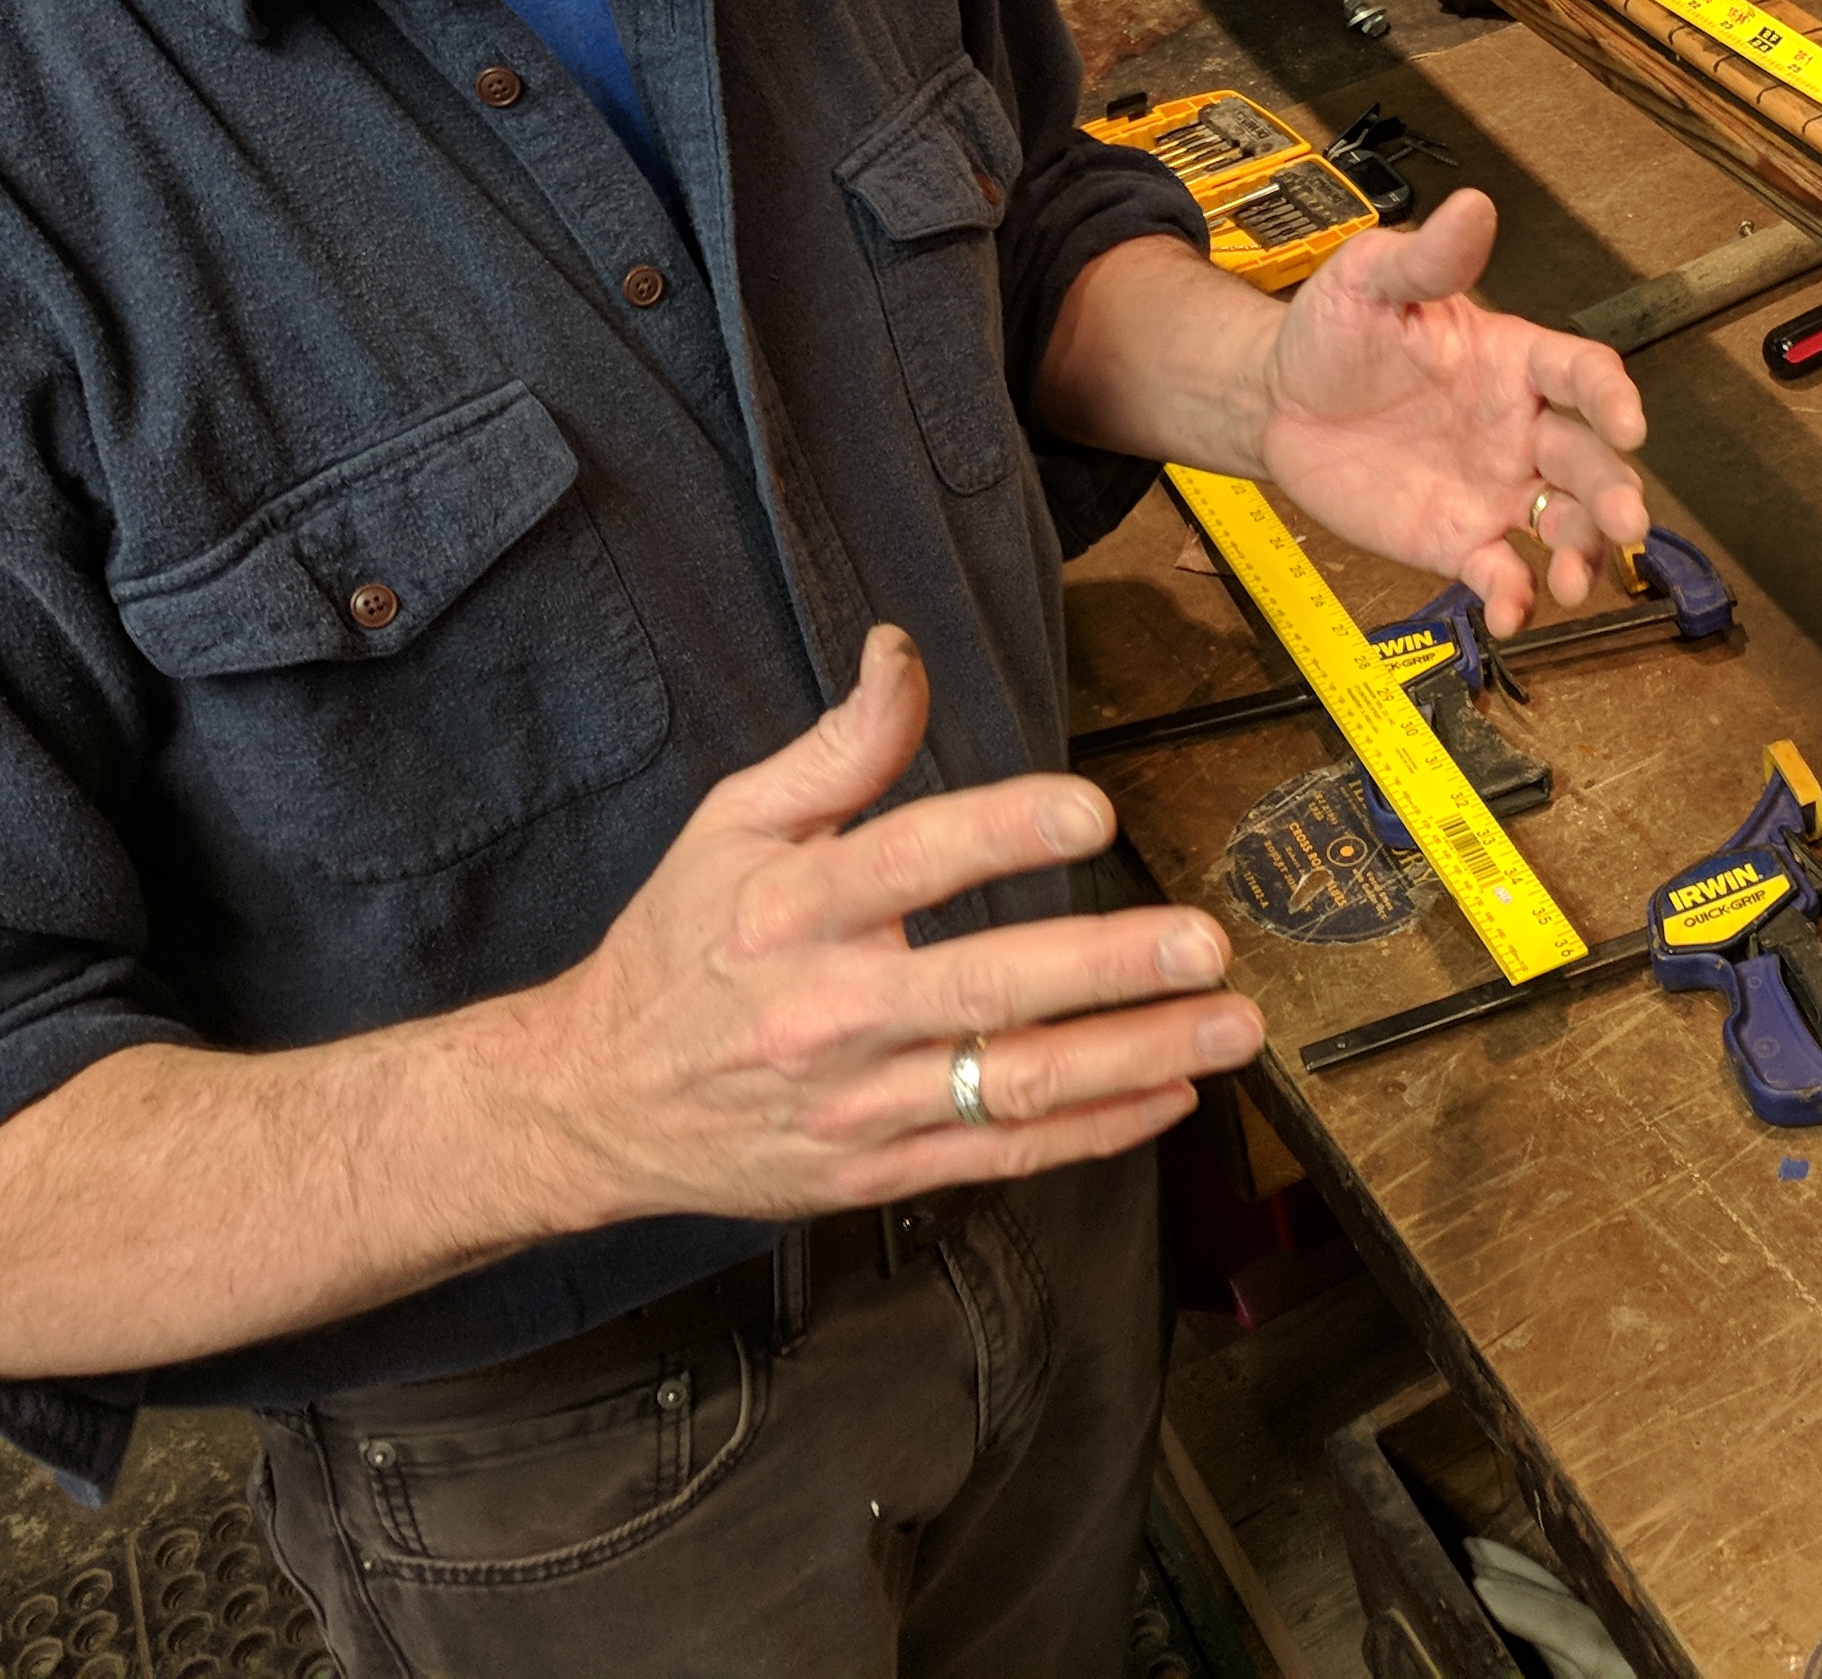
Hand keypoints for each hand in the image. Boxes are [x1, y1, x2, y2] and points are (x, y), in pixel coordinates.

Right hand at [507, 625, 1263, 1224]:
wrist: (594, 1101)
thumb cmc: (677, 949)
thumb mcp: (731, 823)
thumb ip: (837, 747)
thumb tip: (902, 652)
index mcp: (790, 907)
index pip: (909, 859)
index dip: (1003, 831)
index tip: (1095, 809)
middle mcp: (829, 1009)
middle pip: (984, 987)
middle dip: (1108, 968)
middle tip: (1204, 943)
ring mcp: (856, 1102)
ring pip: (1010, 1084)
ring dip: (1133, 1057)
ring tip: (1228, 1026)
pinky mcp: (875, 1170)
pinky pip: (1000, 1155)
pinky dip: (1092, 1132)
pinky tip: (1169, 1095)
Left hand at [1255, 187, 1649, 632]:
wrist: (1277, 400)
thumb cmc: (1332, 331)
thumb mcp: (1371, 279)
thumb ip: (1429, 258)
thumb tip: (1474, 206)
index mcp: (1513, 360)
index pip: (1584, 375)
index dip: (1612, 398)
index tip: (1627, 424)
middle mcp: (1519, 427)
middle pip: (1589, 462)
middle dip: (1615, 494)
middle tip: (1625, 522)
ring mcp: (1494, 487)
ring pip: (1563, 525)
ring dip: (1583, 554)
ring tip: (1573, 581)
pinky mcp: (1458, 537)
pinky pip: (1502, 572)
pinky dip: (1514, 597)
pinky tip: (1511, 612)